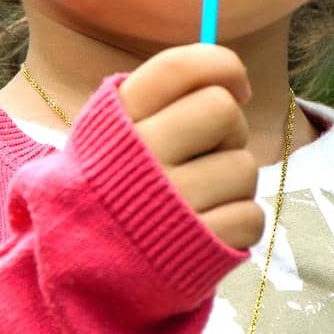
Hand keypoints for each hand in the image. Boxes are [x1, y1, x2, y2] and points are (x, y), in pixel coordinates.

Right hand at [117, 43, 261, 250]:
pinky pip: (251, 215)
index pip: (180, 67)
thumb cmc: (114, 186)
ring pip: (243, 166)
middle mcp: (141, 155)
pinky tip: (207, 228)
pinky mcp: (198, 246)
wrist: (83, 267)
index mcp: (117, 120)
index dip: (223, 66)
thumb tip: (232, 76)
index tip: (237, 87)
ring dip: (232, 181)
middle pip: (222, 109)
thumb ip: (159, 97)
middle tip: (210, 149)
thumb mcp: (110, 133)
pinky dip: (237, 222)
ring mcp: (171, 203)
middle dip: (229, 128)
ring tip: (201, 196)